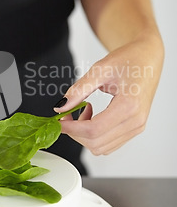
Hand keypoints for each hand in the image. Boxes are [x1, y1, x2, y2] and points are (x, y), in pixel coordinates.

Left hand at [53, 35, 163, 154]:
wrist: (148, 59)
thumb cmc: (129, 60)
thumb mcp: (100, 69)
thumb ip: (79, 90)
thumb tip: (60, 107)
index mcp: (129, 105)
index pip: (94, 129)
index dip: (71, 128)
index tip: (58, 121)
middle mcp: (135, 121)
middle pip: (96, 142)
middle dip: (75, 132)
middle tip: (67, 114)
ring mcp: (137, 127)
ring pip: (101, 148)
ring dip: (84, 135)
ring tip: (83, 110)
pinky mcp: (134, 129)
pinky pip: (109, 144)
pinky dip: (94, 135)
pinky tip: (92, 116)